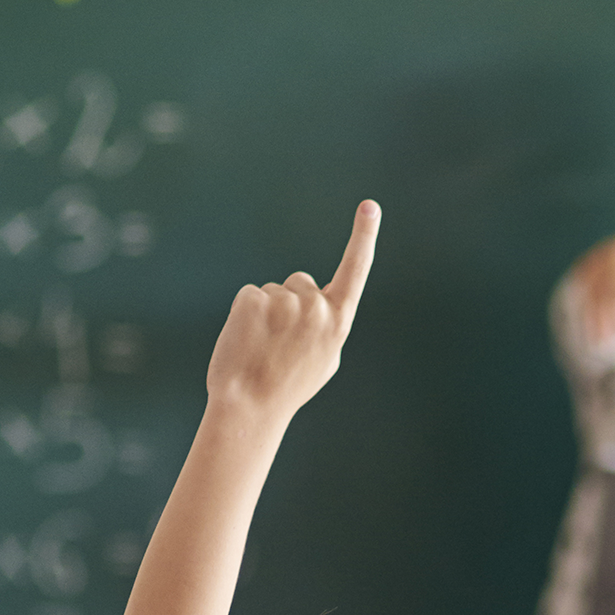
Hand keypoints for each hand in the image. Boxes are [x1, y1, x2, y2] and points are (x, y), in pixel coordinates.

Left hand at [202, 200, 378, 424]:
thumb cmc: (287, 387)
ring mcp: (285, 302)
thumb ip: (328, 326)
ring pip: (273, 292)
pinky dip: (244, 315)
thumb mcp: (323, 360)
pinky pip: (250, 296)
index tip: (370, 206)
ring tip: (262, 348)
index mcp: (338, 322)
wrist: (250, 408)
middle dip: (290, 303)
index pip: (355, 271)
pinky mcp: (254, 299)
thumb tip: (321, 304)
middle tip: (279, 344)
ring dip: (266, 313)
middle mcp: (316, 307)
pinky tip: (245, 342)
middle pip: (301, 283)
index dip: (363, 237)